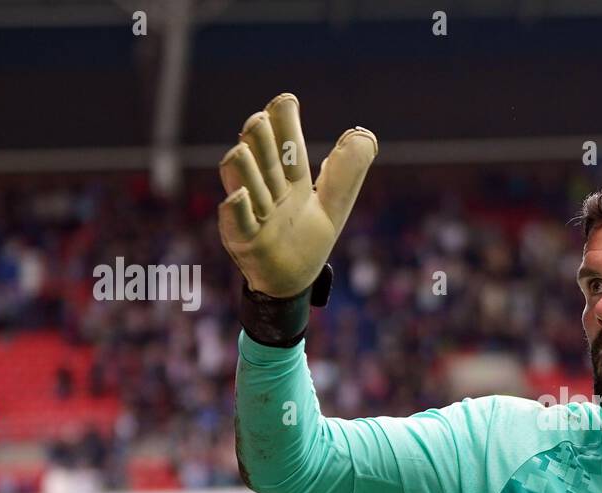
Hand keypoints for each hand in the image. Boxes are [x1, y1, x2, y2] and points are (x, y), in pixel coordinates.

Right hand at [217, 93, 377, 298]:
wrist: (291, 282)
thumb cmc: (307, 239)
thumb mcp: (333, 204)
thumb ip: (347, 172)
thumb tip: (365, 134)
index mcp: (291, 181)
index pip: (288, 147)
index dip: (285, 125)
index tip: (286, 101)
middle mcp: (269, 191)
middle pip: (263, 158)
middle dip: (260, 138)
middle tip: (260, 120)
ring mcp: (254, 214)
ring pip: (244, 183)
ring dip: (245, 167)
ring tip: (244, 149)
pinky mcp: (244, 240)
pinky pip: (236, 221)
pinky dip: (237, 208)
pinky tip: (241, 196)